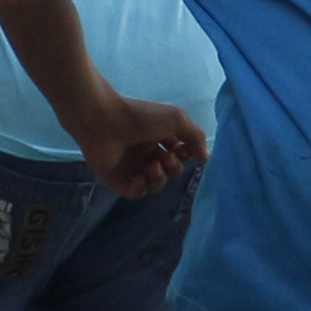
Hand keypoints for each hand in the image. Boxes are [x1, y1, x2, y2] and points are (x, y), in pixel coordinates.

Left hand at [70, 94, 205, 201]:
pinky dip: (141, 187)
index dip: (185, 156)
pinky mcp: (115, 179)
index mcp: (157, 138)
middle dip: (173, 168)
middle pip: (168, 172)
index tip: (186, 152)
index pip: (178, 155)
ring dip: (159, 179)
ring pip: (153, 185)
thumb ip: (195, 137)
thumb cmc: (141, 117)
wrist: (105, 120)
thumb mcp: (177, 120)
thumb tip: (205, 157)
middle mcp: (144, 153)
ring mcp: (129, 167)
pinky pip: (134, 193)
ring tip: (153, 166)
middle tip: (167, 158)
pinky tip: (141, 175)